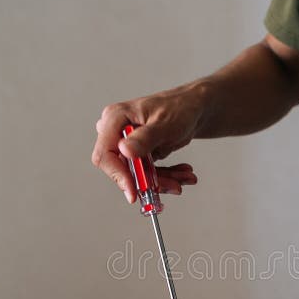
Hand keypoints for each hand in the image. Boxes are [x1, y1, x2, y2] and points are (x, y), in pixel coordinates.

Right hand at [92, 84, 205, 201]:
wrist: (193, 108)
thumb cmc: (179, 107)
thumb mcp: (164, 124)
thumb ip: (145, 138)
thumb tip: (124, 150)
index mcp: (115, 119)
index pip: (105, 154)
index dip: (118, 175)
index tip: (135, 191)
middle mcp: (117, 132)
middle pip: (123, 168)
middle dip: (149, 180)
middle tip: (174, 184)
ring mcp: (127, 145)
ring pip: (138, 175)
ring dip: (163, 180)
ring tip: (185, 178)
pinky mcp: (138, 154)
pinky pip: (148, 173)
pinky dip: (166, 177)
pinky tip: (182, 174)